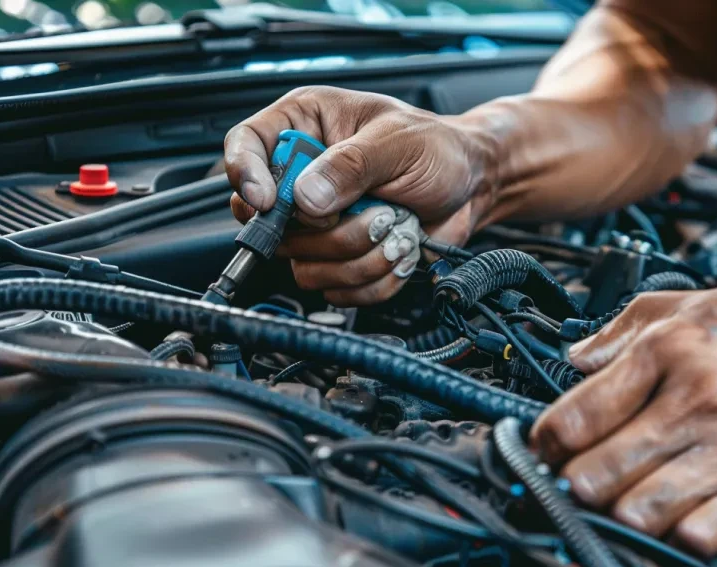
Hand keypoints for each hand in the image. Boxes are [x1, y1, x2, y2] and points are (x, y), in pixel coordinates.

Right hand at [224, 86, 496, 304]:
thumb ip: (350, 165)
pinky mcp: (339, 260)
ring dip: (358, 257)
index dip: (246, 176)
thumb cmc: (437, 148)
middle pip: (269, 222)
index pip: (245, 146)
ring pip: (304, 265)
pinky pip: (336, 289)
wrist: (472, 185)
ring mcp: (318, 224)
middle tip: (375, 212)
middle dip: (328, 230)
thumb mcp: (397, 142)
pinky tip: (398, 250)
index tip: (268, 202)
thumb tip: (306, 197)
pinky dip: (374, 279)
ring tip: (396, 228)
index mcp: (305, 127)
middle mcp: (302, 177)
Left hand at [530, 284, 716, 556]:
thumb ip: (616, 331)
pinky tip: (671, 520)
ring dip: (617, 517)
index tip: (544, 454)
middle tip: (576, 485)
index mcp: (669, 350)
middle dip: (573, 489)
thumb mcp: (681, 305)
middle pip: (597, 476)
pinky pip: (702, 537)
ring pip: (639, 513)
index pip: (575, 419)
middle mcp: (700, 400)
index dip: (545, 446)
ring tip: (619, 503)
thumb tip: (572, 359)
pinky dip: (675, 539)